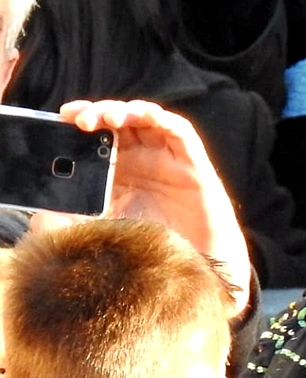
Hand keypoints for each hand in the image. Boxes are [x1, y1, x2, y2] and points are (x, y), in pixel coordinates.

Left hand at [36, 100, 251, 315]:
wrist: (193, 267)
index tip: (62, 118)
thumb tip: (41, 216)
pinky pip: (179, 130)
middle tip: (80, 120)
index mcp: (119, 172)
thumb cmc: (152, 250)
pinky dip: (162, 118)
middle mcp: (142, 161)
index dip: (82, 120)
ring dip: (126, 111)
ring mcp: (167, 159)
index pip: (98, 136)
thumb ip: (73, 223)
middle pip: (119, 123)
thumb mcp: (102, 233)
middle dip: (98, 113)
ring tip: (108, 118)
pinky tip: (143, 115)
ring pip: (146, 119)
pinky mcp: (192, 162)